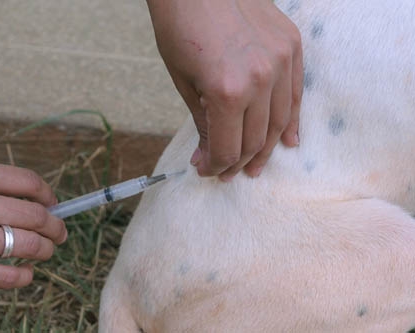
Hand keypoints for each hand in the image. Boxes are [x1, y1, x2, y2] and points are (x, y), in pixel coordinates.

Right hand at [0, 160, 66, 288]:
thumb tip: (32, 198)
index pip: (29, 182)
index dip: (49, 195)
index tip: (53, 204)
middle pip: (35, 216)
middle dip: (56, 226)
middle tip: (60, 232)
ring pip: (27, 245)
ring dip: (46, 250)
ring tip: (47, 250)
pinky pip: (6, 277)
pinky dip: (24, 277)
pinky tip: (26, 273)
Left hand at [147, 0, 302, 179]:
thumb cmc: (180, 29)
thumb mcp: (184, 83)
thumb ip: (204, 124)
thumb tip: (209, 157)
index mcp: (227, 91)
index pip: (228, 147)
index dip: (216, 166)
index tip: (206, 170)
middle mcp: (261, 79)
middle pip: (255, 140)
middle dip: (239, 162)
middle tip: (228, 173)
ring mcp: (281, 61)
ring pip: (280, 122)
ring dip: (266, 149)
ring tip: (256, 166)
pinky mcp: (292, 46)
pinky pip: (296, 94)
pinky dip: (292, 120)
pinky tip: (288, 140)